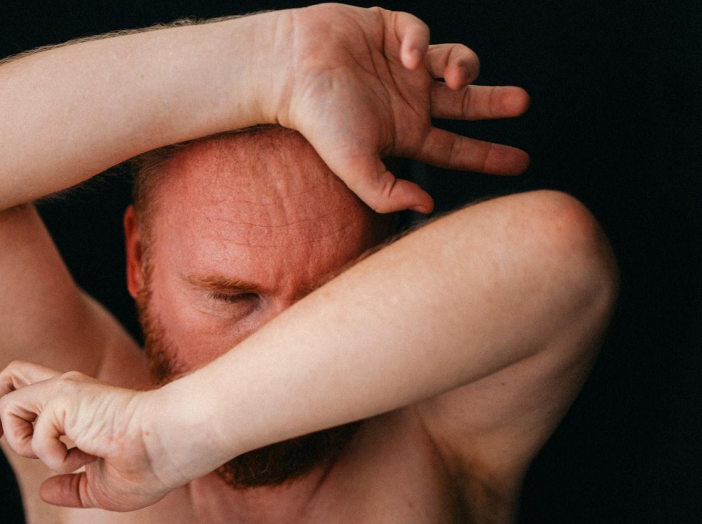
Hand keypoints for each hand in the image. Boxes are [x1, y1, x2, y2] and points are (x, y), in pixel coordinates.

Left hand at [0, 361, 200, 510]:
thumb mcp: (102, 487)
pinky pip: (31, 433)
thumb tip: (45, 492)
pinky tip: (84, 456)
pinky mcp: (65, 397)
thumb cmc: (150, 464)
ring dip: (23, 442)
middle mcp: (69, 390)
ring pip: (8, 403)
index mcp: (79, 405)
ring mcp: (66, 390)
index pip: (33, 391)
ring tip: (63, 457)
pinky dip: (50, 455)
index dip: (11, 417)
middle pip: (11, 374)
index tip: (10, 446)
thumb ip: (73, 489)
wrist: (170, 447)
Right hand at [275, 4, 530, 213]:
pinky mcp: (391, 30)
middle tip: (522, 103)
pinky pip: (422, 34)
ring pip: (455, 62)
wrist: (288, 69)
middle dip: (495, 103)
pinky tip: (407, 57)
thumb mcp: (354, 166)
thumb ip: (387, 193)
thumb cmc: (318, 120)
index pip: (455, 148)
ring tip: (456, 79)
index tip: (522, 162)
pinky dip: (422, 43)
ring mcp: (403, 64)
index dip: (489, 156)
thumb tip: (428, 206)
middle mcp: (409, 99)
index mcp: (404, 132)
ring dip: (466, 67)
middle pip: (465, 103)